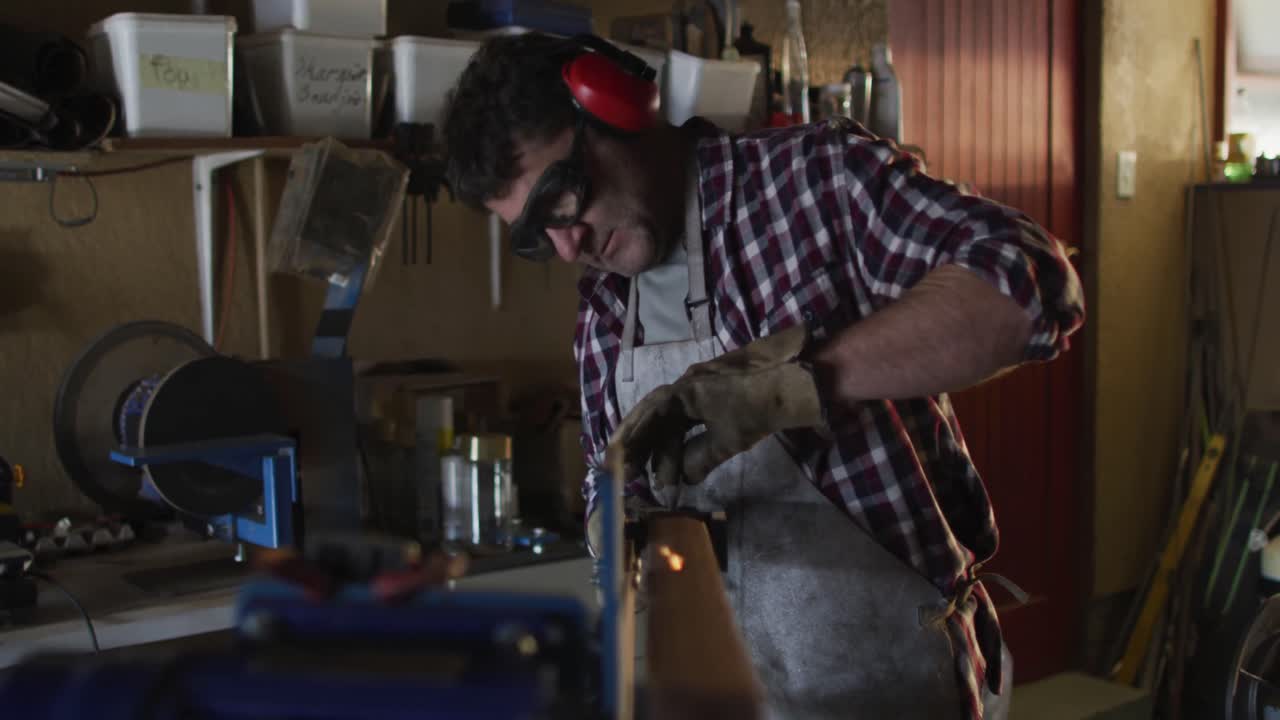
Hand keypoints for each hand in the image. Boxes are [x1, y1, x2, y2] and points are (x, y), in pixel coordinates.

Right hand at [607, 324, 824, 491]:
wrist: (796, 380)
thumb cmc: (758, 407)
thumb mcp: (729, 439)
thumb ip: (701, 458)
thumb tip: (682, 478)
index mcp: (684, 391)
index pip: (650, 417)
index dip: (634, 443)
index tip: (622, 465)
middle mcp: (687, 384)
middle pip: (655, 417)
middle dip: (641, 446)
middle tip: (628, 472)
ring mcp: (702, 386)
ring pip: (672, 419)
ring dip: (664, 448)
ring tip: (660, 478)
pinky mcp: (717, 392)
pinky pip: (689, 418)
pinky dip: (682, 440)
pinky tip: (679, 459)